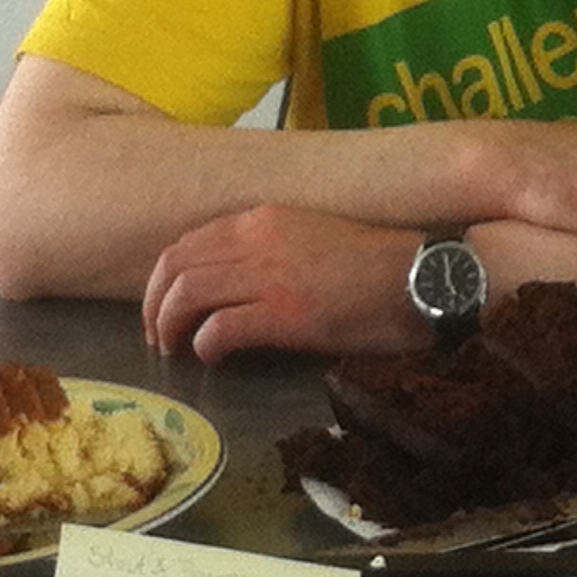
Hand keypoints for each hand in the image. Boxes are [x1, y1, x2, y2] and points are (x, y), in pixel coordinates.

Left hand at [141, 206, 425, 363]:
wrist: (421, 278)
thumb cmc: (373, 264)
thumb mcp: (309, 239)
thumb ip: (265, 250)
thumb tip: (228, 283)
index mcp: (262, 218)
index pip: (186, 243)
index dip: (161, 280)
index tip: (161, 307)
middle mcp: (257, 238)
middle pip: (174, 268)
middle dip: (155, 306)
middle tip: (157, 337)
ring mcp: (269, 275)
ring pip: (187, 296)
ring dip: (171, 328)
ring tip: (176, 351)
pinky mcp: (284, 313)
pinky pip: (219, 329)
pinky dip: (205, 346)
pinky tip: (212, 358)